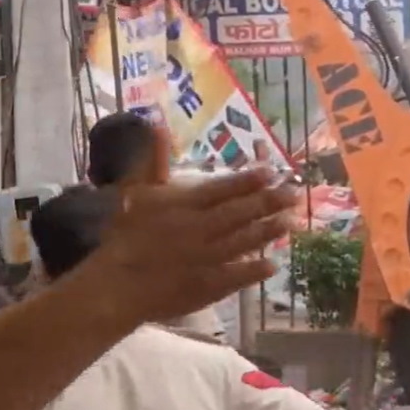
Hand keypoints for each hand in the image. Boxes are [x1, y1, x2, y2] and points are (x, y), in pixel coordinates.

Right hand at [97, 129, 295, 323]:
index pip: (222, 188)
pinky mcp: (207, 288)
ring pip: (244, 241)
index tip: (270, 171)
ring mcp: (207, 260)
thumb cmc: (121, 237)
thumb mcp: (132, 191)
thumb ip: (150, 158)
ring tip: (291, 221)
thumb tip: (157, 122)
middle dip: (269, 202)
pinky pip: (236, 277)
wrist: (114, 287)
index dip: (247, 180)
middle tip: (295, 193)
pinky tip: (273, 265)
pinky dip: (254, 271)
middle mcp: (201, 229)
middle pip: (240, 213)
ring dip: (268, 231)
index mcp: (184, 204)